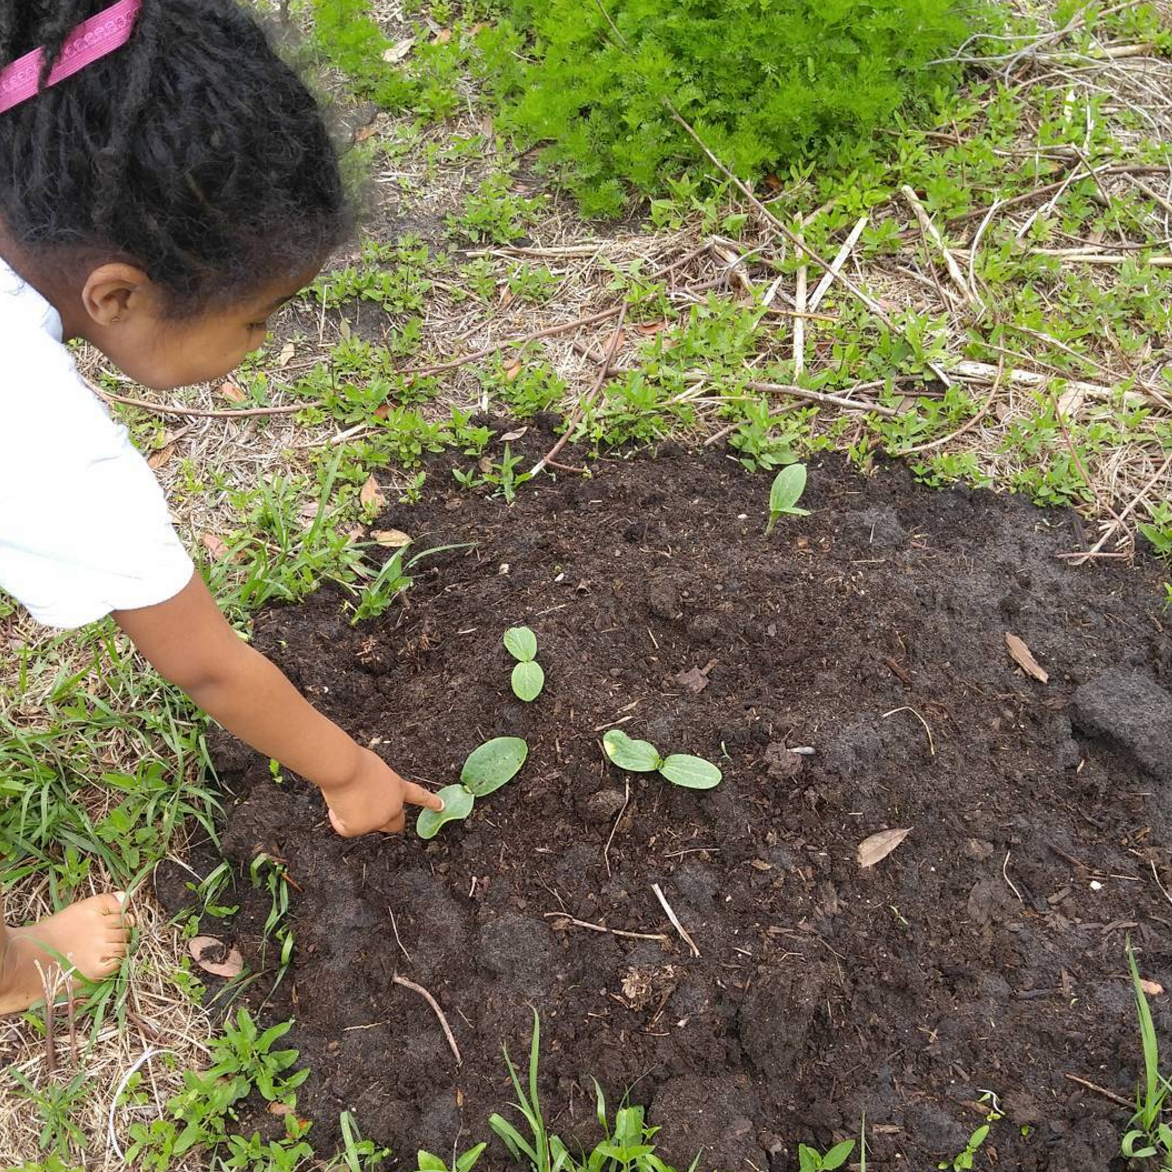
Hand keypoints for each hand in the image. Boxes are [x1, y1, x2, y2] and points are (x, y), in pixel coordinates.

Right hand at [322, 748, 443, 836]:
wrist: (344, 769)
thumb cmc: (355, 762)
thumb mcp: (376, 769)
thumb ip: (378, 785)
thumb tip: (366, 792)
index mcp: (398, 788)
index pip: (419, 796)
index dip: (430, 802)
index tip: (441, 806)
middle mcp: (392, 807)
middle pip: (396, 824)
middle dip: (387, 822)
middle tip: (369, 814)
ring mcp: (377, 820)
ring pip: (366, 825)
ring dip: (356, 816)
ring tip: (346, 797)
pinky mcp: (360, 828)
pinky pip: (346, 828)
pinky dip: (339, 819)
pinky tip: (338, 805)